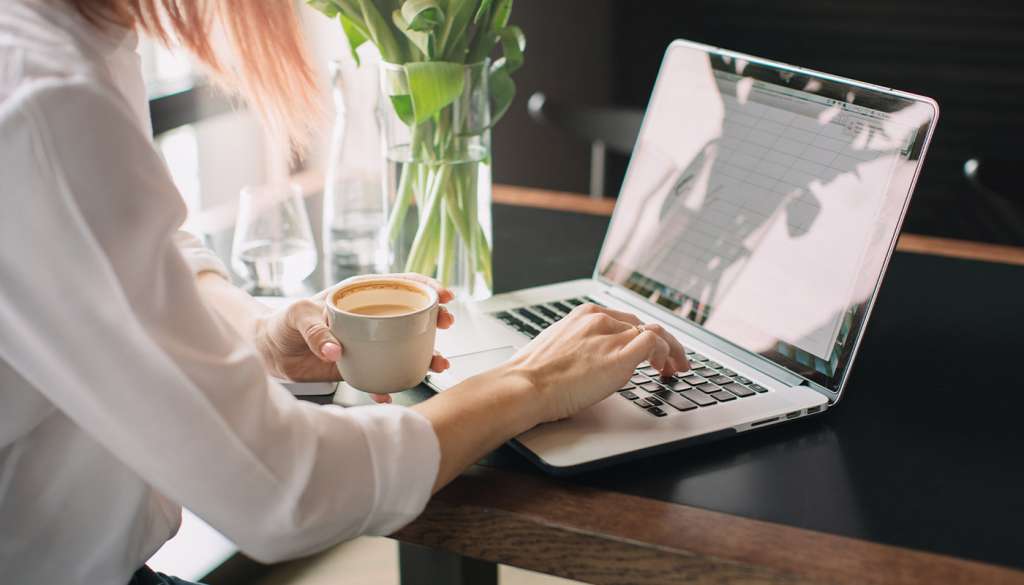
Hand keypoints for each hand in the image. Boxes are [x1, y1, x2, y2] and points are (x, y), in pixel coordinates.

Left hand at [253, 273, 454, 401]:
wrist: (268, 352)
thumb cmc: (282, 323)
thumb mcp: (297, 315)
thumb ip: (316, 329)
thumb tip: (336, 350)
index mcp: (360, 295)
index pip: (400, 283)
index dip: (425, 286)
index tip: (443, 295)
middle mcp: (370, 317)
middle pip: (412, 313)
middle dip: (435, 318)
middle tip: (447, 325)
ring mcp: (369, 342)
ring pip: (405, 346)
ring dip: (425, 354)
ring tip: (438, 363)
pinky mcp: (360, 365)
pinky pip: (382, 374)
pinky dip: (390, 384)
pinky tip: (394, 391)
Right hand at [505, 303, 689, 421]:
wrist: (524, 386)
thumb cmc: (532, 376)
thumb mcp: (558, 348)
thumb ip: (580, 346)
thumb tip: (591, 361)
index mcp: (584, 315)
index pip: (625, 320)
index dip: (641, 335)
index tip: (648, 350)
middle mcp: (600, 319)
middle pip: (644, 326)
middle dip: (660, 344)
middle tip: (669, 362)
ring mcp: (611, 336)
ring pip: (656, 333)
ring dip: (671, 350)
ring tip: (676, 367)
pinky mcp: (620, 357)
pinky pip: (655, 344)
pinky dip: (668, 353)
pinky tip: (666, 368)